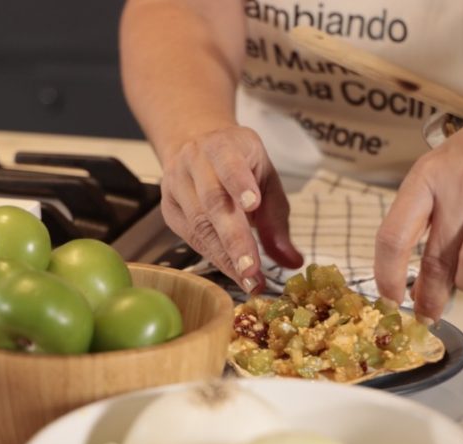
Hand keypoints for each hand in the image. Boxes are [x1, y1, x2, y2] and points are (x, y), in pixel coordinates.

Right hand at [160, 125, 303, 292]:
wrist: (193, 145)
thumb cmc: (238, 163)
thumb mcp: (264, 177)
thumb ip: (277, 218)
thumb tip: (293, 260)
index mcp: (223, 145)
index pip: (229, 162)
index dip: (240, 183)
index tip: (254, 205)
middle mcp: (195, 162)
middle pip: (212, 202)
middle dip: (234, 239)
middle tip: (252, 268)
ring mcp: (176, 184)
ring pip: (198, 224)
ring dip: (225, 257)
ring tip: (248, 280)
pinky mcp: (169, 208)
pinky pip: (190, 236)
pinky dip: (214, 257)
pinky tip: (232, 271)